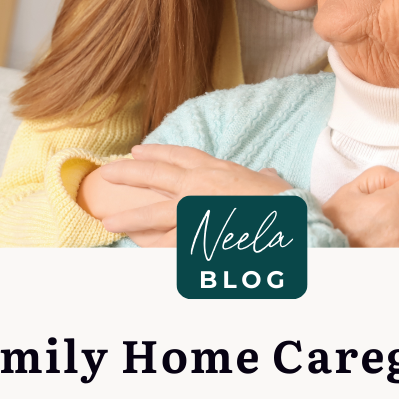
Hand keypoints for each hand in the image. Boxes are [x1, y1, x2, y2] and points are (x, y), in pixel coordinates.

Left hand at [98, 145, 291, 243]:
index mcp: (219, 170)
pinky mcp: (197, 236)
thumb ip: (263, 180)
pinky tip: (137, 248)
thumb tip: (267, 175)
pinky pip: (167, 243)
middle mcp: (202, 186)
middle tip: (108, 172)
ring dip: (131, 218)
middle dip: (130, 173)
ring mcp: (197, 211)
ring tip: (108, 223)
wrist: (290, 223)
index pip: (182, 155)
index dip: (158, 152)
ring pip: (154, 213)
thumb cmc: (285, 203)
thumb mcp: (273, 185)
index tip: (138, 150)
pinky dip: (152, 246)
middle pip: (157, 175)